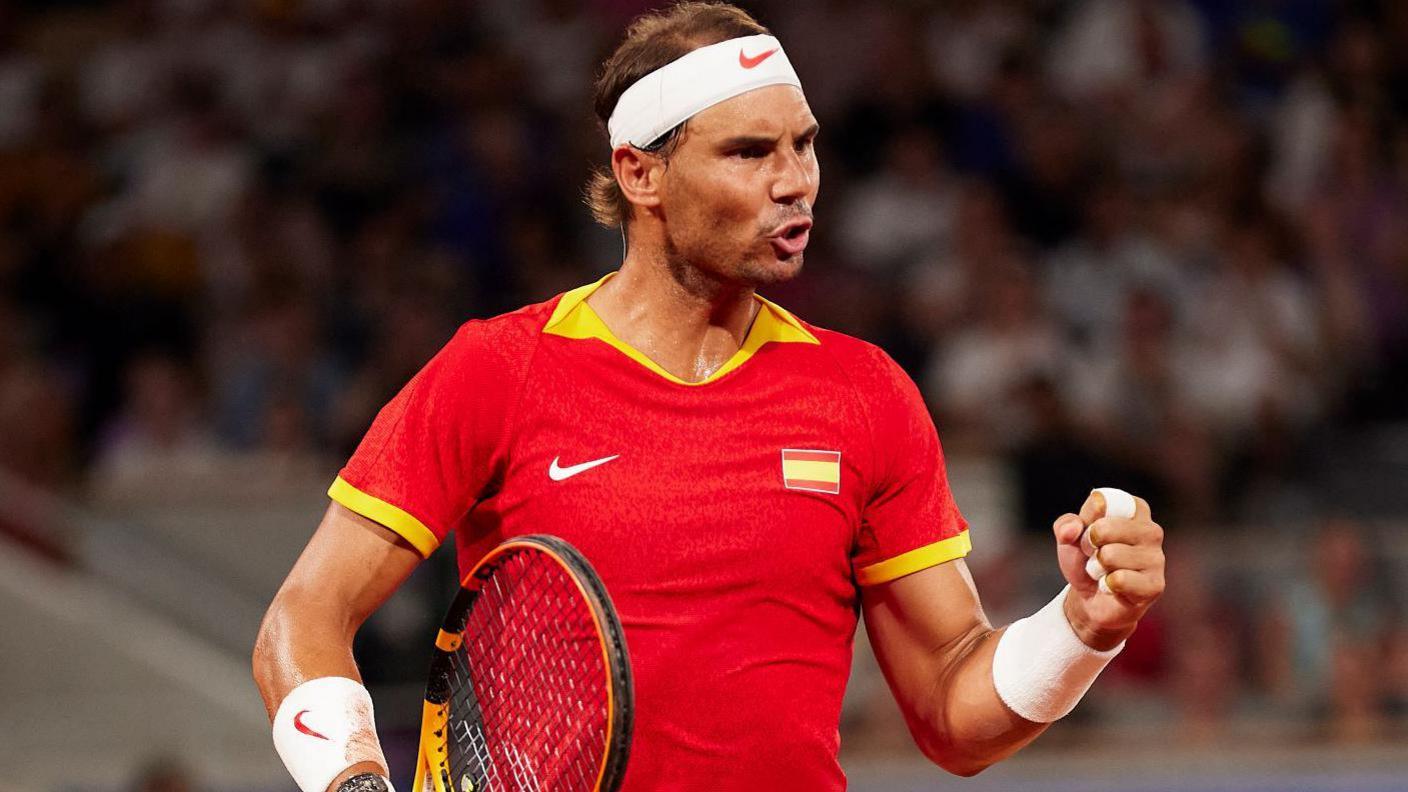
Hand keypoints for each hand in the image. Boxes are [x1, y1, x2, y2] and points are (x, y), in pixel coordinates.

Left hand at [1051, 489, 1164, 650]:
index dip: (1087, 519)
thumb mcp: (1068, 537)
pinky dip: (1106, 585)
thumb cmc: (1085, 560)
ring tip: (1103, 572)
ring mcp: (1157, 558)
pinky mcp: (1155, 584)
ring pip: (1110, 555)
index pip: (1103, 501)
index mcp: (1134, 509)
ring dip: (1096, 568)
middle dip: (1088, 545)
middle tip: (1093, 556)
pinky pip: (1120, 579)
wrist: (1090, 599)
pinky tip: (1112, 587)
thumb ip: (1066, 525)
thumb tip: (1073, 529)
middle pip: (1104, 528)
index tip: (1089, 531)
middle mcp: (1151, 530)